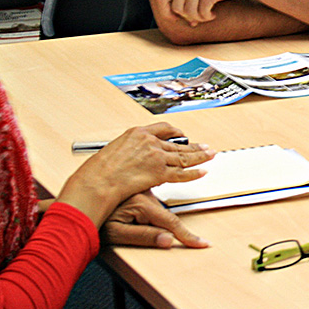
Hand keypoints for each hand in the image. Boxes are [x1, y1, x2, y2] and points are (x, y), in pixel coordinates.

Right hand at [58, 122, 214, 226]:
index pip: (163, 128)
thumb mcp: (115, 149)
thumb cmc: (99, 169)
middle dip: (193, 145)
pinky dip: (193, 173)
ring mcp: (156, 156)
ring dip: (199, 156)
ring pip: (183, 156)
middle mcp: (149, 142)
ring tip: (210, 155)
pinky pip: (181, 173)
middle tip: (204, 146)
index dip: (175, 132)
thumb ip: (131, 150)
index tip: (181, 134)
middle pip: (177, 143)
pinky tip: (202, 171)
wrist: (98, 180)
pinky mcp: (159, 172)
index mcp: (137, 133)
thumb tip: (136, 157)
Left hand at [103, 192, 209, 248]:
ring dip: (170, 218)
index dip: (187, 236)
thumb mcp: (116, 235)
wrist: (77, 206)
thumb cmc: (93, 221)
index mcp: (140, 203)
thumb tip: (167, 240)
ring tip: (176, 234)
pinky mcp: (138, 187)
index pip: (170, 224)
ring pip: (163, 205)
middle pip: (168, 215)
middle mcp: (144, 192)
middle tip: (197, 242)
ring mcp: (142, 188)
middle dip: (180, 230)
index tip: (202, 242)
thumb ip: (143, 237)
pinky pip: (156, 198)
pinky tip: (159, 208)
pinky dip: (164, 203)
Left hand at [151, 0, 249, 24]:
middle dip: (187, 16)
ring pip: (190, 13)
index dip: (167, 13)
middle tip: (198, 16)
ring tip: (206, 14)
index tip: (176, 18)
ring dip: (199, 18)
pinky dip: (208, 16)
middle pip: (177, 9)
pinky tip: (213, 13)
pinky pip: (203, 12)